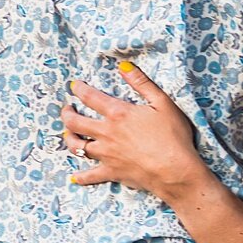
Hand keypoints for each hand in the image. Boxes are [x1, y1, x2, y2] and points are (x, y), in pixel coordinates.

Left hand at [61, 63, 203, 198]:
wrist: (175, 170)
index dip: (79, 89)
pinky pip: (90, 176)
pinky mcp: (111, 172)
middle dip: (67, 114)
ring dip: (69, 139)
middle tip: (67, 109)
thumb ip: (141, 83)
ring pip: (77, 146)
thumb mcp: (162, 102)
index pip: (90, 97)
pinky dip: (81, 177)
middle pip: (75, 122)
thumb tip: (123, 65)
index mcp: (118, 113)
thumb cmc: (173, 136)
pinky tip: (75, 177)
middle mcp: (106, 133)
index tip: (74, 86)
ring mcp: (106, 154)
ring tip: (67, 135)